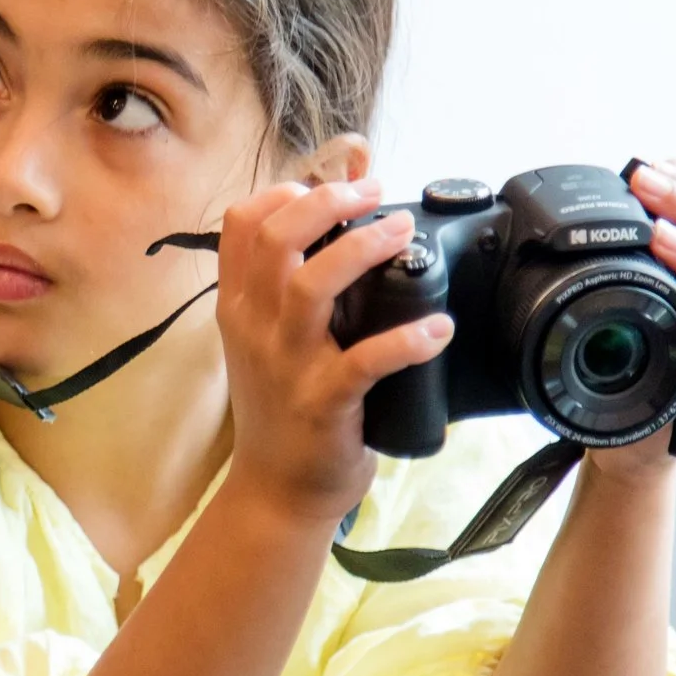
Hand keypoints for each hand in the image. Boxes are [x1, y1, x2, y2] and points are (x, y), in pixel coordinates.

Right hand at [214, 178, 455, 524]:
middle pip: (275, 240)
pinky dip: (406, 340)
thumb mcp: (268, 340)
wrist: (275, 491)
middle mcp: (255, 328)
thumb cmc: (281, 409)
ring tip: (402, 232)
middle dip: (328, 202)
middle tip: (374, 193)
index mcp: (238, 307)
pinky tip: (437, 327)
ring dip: (362, 249)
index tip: (330, 185)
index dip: (285, 191)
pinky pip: (364, 362)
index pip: (241, 225)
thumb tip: (340, 222)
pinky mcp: (323, 403)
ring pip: (309, 286)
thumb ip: (292, 285)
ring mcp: (286, 365)